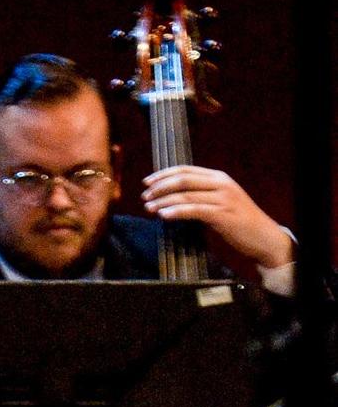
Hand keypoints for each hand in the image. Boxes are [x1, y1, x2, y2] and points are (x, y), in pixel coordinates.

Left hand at [141, 165, 293, 271]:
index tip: (148, 182)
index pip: (186, 169)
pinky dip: (176, 212)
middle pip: (183, 179)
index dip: (164, 174)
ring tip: (149, 208)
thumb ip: (202, 197)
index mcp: (219, 178)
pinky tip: (163, 216)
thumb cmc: (239, 222)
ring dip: (164, 201)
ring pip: (186, 195)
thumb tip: (175, 201)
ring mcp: (222, 198)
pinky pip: (194, 210)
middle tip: (145, 196)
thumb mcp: (220, 203)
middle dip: (160, 187)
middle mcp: (221, 184)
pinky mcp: (222, 214)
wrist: (263, 236)